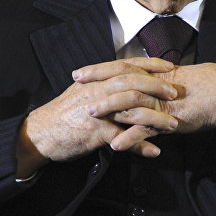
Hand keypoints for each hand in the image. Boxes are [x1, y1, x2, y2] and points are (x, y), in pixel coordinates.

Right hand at [20, 57, 178, 171]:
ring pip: (131, 110)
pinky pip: (121, 139)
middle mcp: (97, 91)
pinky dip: (139, 146)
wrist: (40, 134)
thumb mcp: (82, 93)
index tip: (169, 66)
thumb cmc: (62, 115)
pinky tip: (154, 151)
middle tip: (175, 93)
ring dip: (155, 119)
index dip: (150, 64)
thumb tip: (121, 80)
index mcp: (95, 80)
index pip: (126, 65)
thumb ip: (101, 85)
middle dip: (157, 86)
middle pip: (132, 82)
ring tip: (173, 125)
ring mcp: (96, 112)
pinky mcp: (94, 132)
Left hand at [80, 62, 215, 145]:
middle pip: (120, 79)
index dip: (99, 69)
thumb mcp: (170, 84)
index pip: (121, 67)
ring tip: (89, 114)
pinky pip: (146, 129)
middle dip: (97, 82)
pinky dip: (130, 137)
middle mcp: (154, 84)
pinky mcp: (169, 119)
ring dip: (109, 107)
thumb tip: (134, 85)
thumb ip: (151, 85)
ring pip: (130, 102)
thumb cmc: (197, 90)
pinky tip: (115, 145)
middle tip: (76, 84)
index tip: (79, 73)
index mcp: (152, 74)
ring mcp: (160, 101)